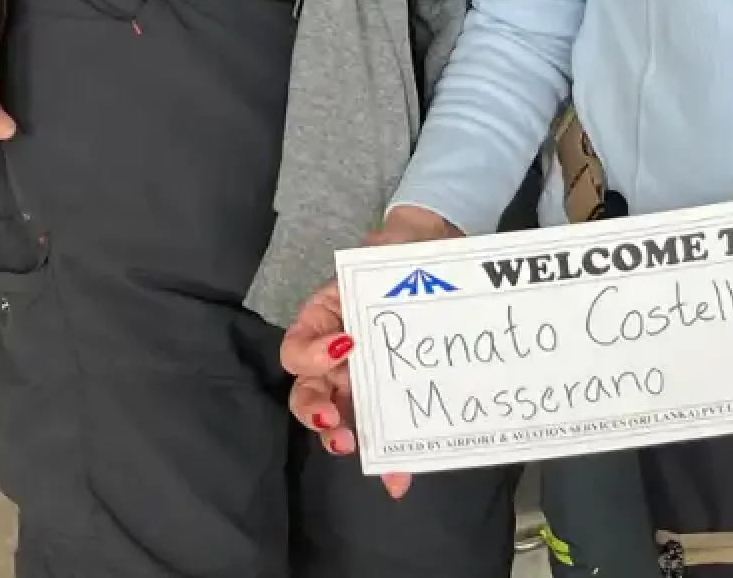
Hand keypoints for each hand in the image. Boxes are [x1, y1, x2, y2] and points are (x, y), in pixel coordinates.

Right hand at [281, 206, 462, 497]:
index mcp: (325, 323)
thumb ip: (380, 254)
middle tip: (335, 420)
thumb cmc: (399, 256)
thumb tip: (377, 263)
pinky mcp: (390, 399)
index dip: (311, 354)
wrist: (435, 260)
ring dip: (341, 438)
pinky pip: (381, 432)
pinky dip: (387, 460)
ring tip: (352, 446)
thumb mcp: (382, 253)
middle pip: (308, 394)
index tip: (344, 345)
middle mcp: (335, 358)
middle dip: (316, 412)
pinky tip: (397, 479)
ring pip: (337, 418)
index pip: (297, 348)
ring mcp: (360, 381)